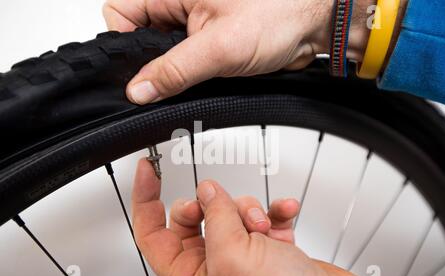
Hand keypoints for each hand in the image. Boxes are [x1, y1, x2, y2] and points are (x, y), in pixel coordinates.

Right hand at [103, 0, 376, 104]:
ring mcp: (195, 22)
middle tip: (176, 75)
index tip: (139, 70)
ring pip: (164, 51)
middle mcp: (181, 3)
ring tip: (199, 74)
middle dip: (154, 62)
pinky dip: (191, 74)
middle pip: (141, 35)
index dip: (123, 43)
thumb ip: (174, 71)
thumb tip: (139, 89)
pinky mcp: (209, 38)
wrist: (315, 24)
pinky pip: (186, 60)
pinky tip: (206, 77)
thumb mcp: (219, 48)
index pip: (121, 13)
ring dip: (175, 70)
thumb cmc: (280, 14)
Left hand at [132, 159, 374, 275]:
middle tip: (222, 202)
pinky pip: (265, 216)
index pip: (152, 233)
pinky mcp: (270, 248)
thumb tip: (207, 191)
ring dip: (249, 209)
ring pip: (232, 212)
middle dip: (213, 203)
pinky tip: (284, 213)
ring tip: (263, 224)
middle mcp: (214, 265)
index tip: (147, 171)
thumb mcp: (234, 258)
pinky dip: (275, 210)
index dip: (145, 200)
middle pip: (196, 216)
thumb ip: (216, 218)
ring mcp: (243, 255)